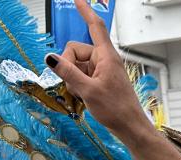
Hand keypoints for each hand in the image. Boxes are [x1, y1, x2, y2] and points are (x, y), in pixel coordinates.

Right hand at [45, 0, 153, 139]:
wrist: (130, 127)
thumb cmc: (116, 110)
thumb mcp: (87, 90)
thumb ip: (67, 73)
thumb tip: (50, 58)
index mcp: (106, 57)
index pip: (94, 27)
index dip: (85, 11)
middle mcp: (104, 60)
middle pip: (75, 50)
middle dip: (69, 65)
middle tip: (75, 85)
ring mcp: (102, 70)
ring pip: (76, 65)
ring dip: (72, 78)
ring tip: (82, 94)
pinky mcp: (100, 80)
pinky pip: (81, 75)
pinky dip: (77, 84)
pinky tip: (82, 97)